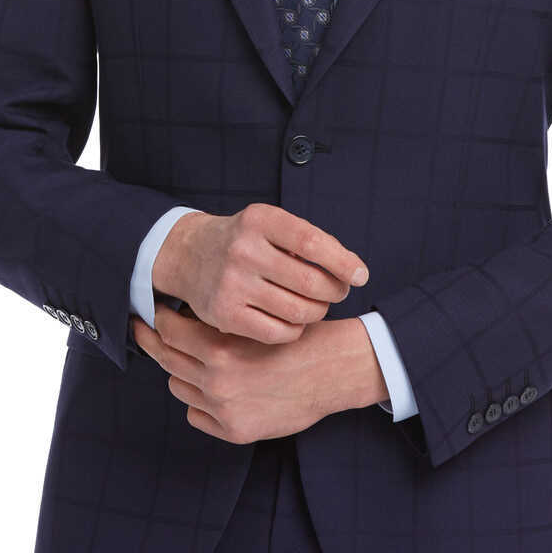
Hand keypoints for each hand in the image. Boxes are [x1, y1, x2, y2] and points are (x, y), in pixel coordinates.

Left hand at [130, 304, 364, 442]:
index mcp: (221, 348)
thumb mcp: (253, 321)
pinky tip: (211, 388)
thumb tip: (180, 318)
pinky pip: (195, 415)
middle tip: (145, 330)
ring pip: (178, 386)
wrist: (333, 371)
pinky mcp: (235, 431)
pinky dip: (198, 402)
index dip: (158, 319)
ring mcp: (224, 409)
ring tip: (191, 359)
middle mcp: (217, 381)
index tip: (155, 313)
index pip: (169, 331)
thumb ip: (217, 324)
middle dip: (153, 341)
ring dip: (180, 371)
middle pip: (166, 359)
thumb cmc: (297, 338)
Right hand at [153, 202, 368, 342]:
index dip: (343, 262)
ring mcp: (232, 284)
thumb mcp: (270, 224)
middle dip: (335, 291)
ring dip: (318, 311)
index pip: (312, 243)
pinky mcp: (225, 315)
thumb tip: (352, 270)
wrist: (190, 255)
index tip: (361, 275)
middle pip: (310, 282)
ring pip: (299, 311)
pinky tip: (295, 319)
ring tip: (316, 304)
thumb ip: (308, 241)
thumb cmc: (245, 240)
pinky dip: (296, 329)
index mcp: (260, 220)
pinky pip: (279, 333)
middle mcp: (243, 250)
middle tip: (339, 291)